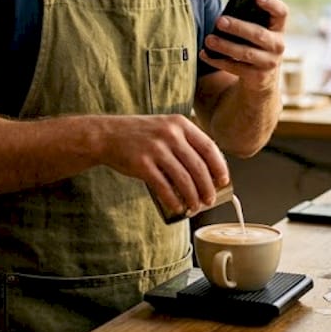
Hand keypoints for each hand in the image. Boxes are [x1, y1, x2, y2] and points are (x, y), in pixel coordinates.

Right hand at [96, 114, 228, 216]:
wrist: (107, 135)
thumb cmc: (140, 134)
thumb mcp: (165, 127)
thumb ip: (185, 140)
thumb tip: (209, 168)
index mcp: (180, 124)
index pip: (208, 147)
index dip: (219, 166)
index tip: (223, 180)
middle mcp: (170, 134)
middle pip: (198, 166)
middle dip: (207, 187)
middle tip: (210, 199)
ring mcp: (156, 149)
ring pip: (184, 179)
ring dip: (193, 197)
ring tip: (196, 207)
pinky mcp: (142, 164)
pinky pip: (164, 187)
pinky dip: (173, 200)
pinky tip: (178, 208)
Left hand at [199, 0, 287, 90]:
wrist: (261, 78)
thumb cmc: (253, 44)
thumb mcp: (256, 31)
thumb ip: (248, 19)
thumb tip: (225, 15)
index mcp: (278, 28)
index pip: (281, 13)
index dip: (272, 4)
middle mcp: (278, 45)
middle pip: (259, 34)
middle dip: (238, 27)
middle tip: (219, 21)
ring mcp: (269, 63)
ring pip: (246, 53)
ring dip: (225, 46)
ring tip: (209, 39)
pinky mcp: (258, 77)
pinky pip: (235, 68)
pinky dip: (218, 60)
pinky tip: (205, 54)